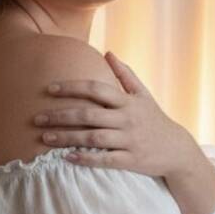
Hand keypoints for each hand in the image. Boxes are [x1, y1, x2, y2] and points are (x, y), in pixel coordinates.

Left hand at [31, 51, 195, 177]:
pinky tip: (67, 158)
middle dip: (61, 116)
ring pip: (93, 138)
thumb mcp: (143, 95)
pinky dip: (86, 158)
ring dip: (67, 138)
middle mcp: (127, 120)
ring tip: (45, 139)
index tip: (49, 89)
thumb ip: (125, 74)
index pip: (96, 90)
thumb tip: (108, 52)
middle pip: (89, 115)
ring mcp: (128, 141)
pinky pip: (105, 160)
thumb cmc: (154, 120)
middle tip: (37, 118)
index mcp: (127, 102)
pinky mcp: (130, 161)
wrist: (177, 150)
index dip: (72, 88)